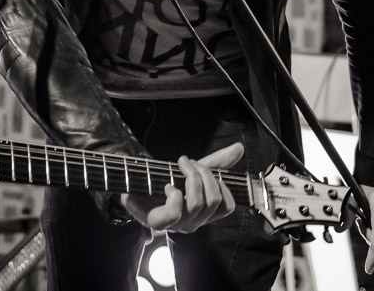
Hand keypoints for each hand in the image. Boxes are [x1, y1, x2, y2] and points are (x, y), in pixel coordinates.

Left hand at [121, 142, 243, 231]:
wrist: (134, 183)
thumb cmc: (165, 179)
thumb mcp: (194, 169)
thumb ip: (217, 162)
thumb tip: (239, 148)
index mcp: (204, 213)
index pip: (227, 206)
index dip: (222, 184)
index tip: (206, 168)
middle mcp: (194, 222)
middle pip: (213, 199)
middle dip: (204, 174)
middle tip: (188, 163)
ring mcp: (177, 225)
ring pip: (197, 203)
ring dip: (190, 177)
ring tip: (179, 166)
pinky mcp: (158, 222)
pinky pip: (175, 211)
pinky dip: (174, 193)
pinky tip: (167, 185)